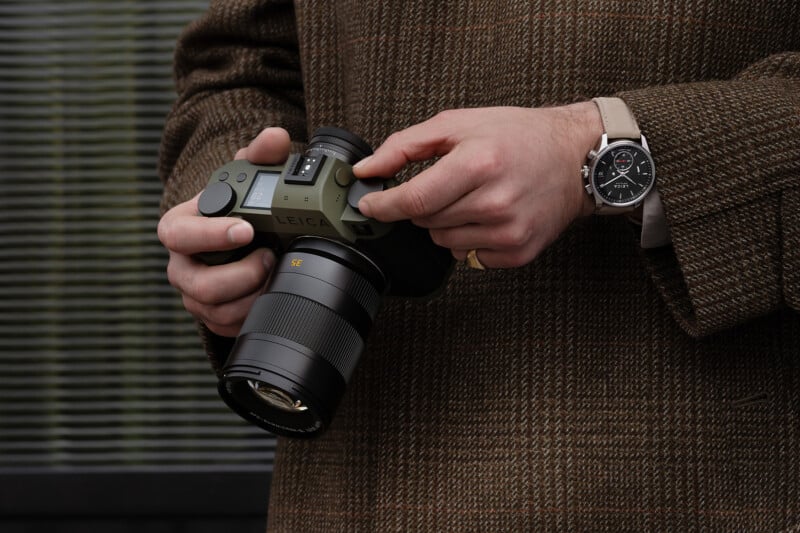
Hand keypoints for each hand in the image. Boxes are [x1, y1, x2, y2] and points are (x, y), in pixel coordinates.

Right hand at [157, 127, 290, 336]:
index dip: (212, 235)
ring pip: (217, 311)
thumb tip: (275, 137)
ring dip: (253, 295)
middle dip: (241, 275)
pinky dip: (254, 313)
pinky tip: (271, 293)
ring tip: (275, 272)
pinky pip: (229, 327)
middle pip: (199, 285)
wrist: (240, 238)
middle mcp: (181, 265)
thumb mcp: (247, 177)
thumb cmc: (238, 208)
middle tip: (270, 257)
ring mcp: (194, 295)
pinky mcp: (211, 317)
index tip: (246, 230)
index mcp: (179, 228)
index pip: (180, 235)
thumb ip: (259, 155)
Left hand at [353, 104, 601, 268]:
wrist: (575, 158)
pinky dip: (469, 239)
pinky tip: (490, 216)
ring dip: (446, 223)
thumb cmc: (518, 136)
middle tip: (450, 182)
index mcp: (479, 164)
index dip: (384, 205)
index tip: (368, 203)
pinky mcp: (518, 252)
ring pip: (443, 242)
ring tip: (474, 197)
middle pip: (427, 222)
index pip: (415, 200)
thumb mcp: (459, 124)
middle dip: (425, 205)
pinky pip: (468, 257)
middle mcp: (495, 202)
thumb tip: (367, 170)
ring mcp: (509, 232)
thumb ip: (406, 146)